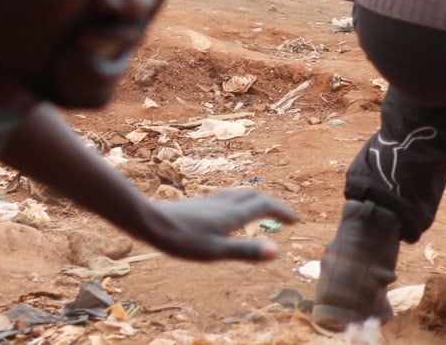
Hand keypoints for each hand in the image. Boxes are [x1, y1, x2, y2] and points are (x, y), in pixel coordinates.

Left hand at [145, 188, 297, 261]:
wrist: (149, 222)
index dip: (282, 211)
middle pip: (253, 195)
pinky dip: (237, 201)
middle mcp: (222, 203)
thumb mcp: (216, 252)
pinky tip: (227, 210)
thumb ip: (247, 251)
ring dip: (254, 200)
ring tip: (260, 209)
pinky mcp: (197, 204)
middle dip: (271, 203)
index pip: (264, 205)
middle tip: (283, 215)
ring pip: (238, 194)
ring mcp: (208, 202)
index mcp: (232, 214)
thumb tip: (278, 251)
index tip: (295, 220)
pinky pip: (224, 197)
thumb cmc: (182, 241)